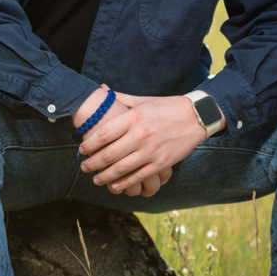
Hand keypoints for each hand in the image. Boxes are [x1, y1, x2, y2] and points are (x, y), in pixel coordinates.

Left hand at [77, 93, 208, 194]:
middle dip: (92, 163)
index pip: (103, 134)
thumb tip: (102, 90)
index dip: (89, 144)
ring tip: (95, 179)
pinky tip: (114, 186)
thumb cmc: (166, 107)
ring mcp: (150, 151)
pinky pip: (137, 177)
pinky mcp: (160, 164)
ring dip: (104, 176)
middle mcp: (140, 135)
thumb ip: (120, 98)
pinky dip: (123, 184)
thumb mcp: (142, 100)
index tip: (81, 148)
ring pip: (120, 169)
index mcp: (134, 117)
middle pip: (108, 154)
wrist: (195, 116)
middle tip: (84, 167)